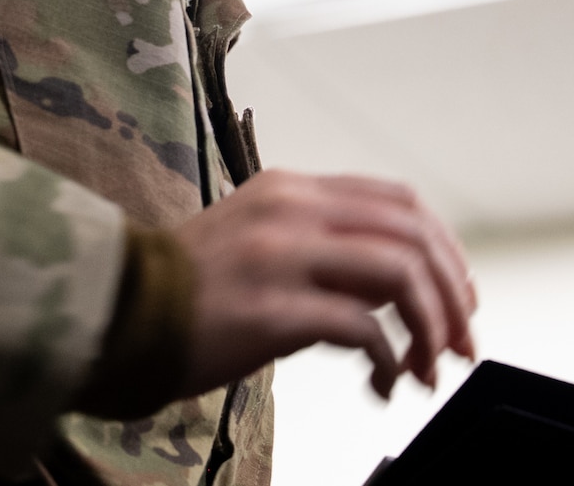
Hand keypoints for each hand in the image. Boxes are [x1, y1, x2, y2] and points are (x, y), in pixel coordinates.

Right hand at [174, 170, 476, 397]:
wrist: (112, 317)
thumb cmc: (181, 289)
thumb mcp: (256, 237)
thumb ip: (322, 243)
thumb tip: (392, 282)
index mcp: (291, 189)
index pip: (399, 202)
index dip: (443, 249)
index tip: (458, 294)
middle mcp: (291, 211)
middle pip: (412, 235)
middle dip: (452, 293)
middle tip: (461, 340)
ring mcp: (281, 258)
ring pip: (400, 275)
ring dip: (432, 328)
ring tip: (429, 368)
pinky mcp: (272, 311)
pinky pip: (363, 330)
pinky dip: (390, 360)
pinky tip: (383, 383)